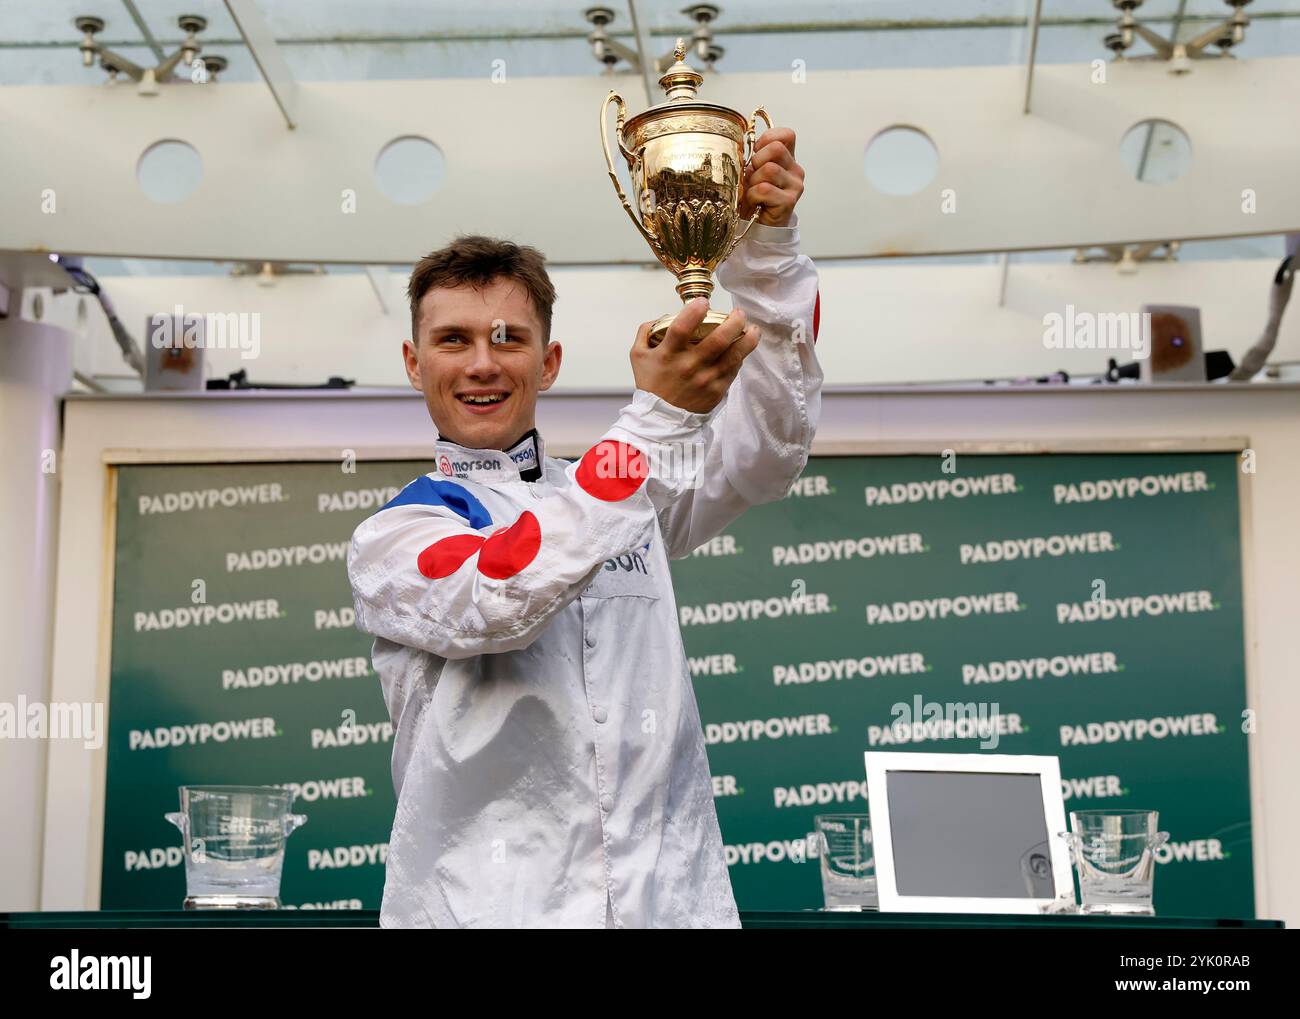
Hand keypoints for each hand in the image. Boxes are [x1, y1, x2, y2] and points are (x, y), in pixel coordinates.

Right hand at [630, 298, 760, 413]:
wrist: (662, 420)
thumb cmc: (652, 386)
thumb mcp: (638, 356)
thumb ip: (646, 332)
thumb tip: (662, 316)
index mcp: (668, 354)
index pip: (682, 328)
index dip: (694, 311)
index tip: (703, 302)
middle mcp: (689, 366)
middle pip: (718, 340)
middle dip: (734, 322)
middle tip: (739, 313)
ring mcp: (706, 379)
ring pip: (734, 355)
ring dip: (748, 339)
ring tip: (753, 329)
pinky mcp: (717, 390)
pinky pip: (734, 369)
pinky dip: (741, 356)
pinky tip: (743, 348)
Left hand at [736, 127, 804, 227]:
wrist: (760, 227)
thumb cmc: (756, 199)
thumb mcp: (753, 174)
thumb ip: (754, 159)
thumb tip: (739, 147)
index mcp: (788, 160)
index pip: (787, 135)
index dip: (768, 138)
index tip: (756, 152)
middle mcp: (795, 171)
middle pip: (776, 148)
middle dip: (757, 160)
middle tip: (752, 176)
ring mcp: (795, 186)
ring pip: (769, 169)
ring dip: (753, 181)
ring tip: (753, 192)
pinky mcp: (789, 201)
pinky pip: (764, 189)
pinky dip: (753, 195)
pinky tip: (755, 202)